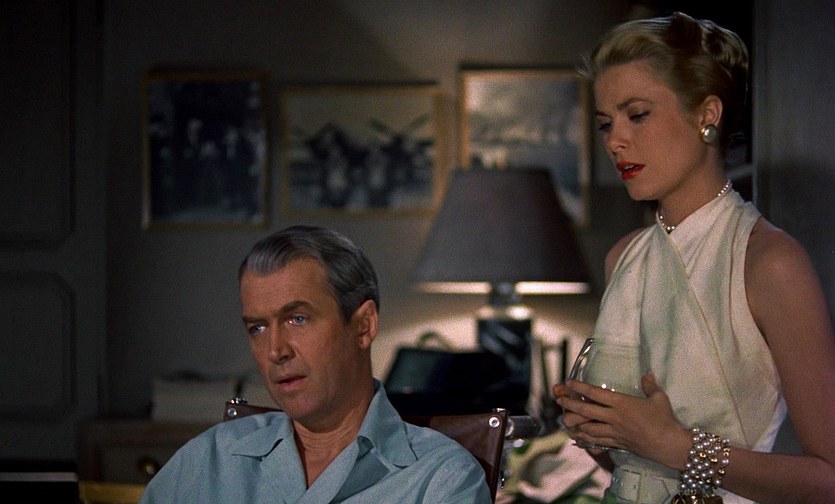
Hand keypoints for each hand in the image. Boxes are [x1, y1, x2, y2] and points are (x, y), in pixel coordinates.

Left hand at [554, 373, 689, 466]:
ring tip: (564, 420)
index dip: (581, 388)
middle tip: (558, 400)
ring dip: (575, 423)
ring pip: (589, 427)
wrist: (669, 444)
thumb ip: (649, 385)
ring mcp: (615, 431)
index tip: (569, 383)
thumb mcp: (658, 398)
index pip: (596, 394)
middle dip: (570, 404)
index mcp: (622, 403)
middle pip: (587, 411)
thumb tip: (647, 373)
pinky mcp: (617, 443)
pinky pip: (597, 440)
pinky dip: (586, 437)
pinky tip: (578, 436)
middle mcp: (614, 417)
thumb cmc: (665, 419)